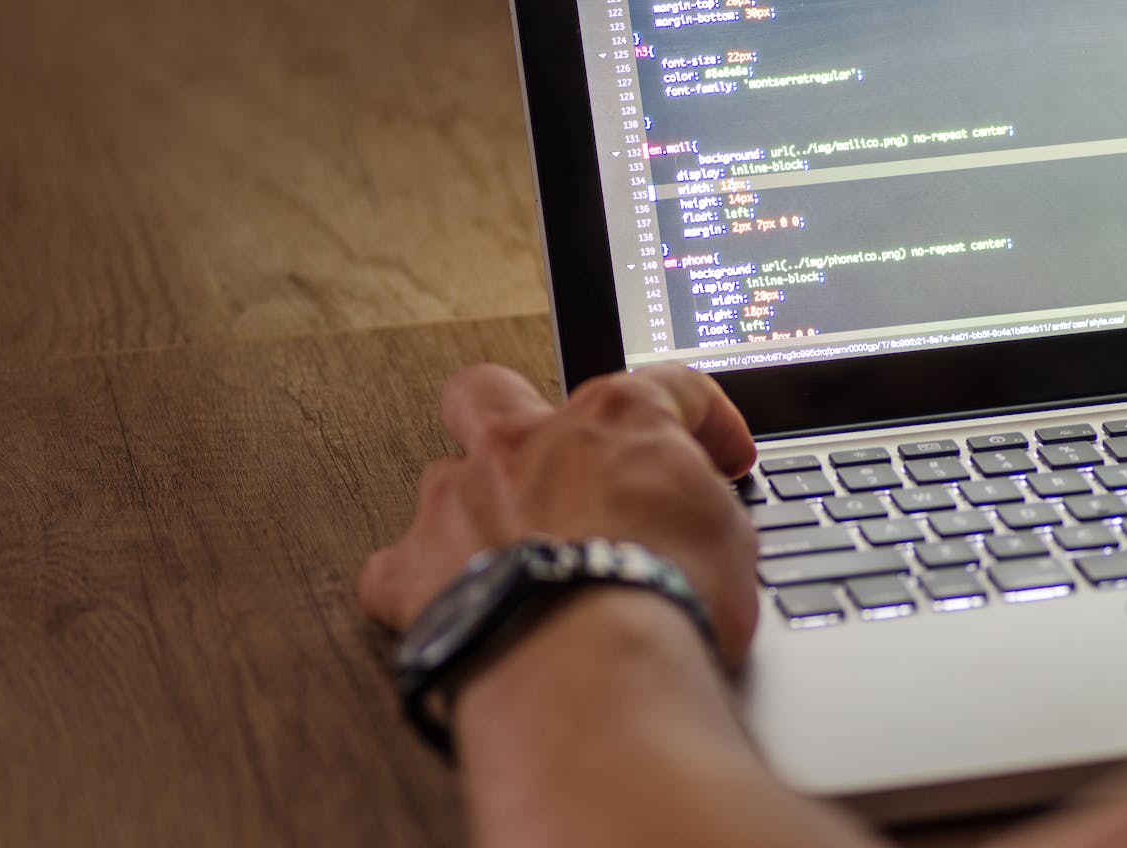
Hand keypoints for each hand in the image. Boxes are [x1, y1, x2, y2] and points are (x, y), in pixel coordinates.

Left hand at [358, 363, 760, 665]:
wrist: (592, 668)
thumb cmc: (663, 598)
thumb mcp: (730, 538)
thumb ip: (703, 505)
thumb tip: (700, 515)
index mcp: (612, 420)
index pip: (666, 387)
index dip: (703, 416)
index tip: (719, 451)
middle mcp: (523, 444)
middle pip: (492, 389)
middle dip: (512, 411)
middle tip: (545, 454)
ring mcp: (459, 502)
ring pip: (441, 477)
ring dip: (471, 509)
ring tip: (508, 556)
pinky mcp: (415, 572)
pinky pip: (396, 569)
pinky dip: (420, 585)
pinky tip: (452, 605)